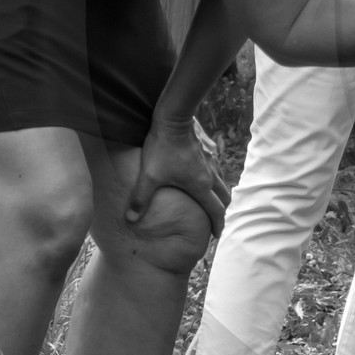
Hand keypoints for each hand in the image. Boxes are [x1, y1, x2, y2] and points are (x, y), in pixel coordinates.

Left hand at [126, 116, 231, 234]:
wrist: (174, 119)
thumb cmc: (162, 148)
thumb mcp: (149, 176)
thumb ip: (140, 199)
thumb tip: (130, 220)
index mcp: (200, 186)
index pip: (215, 211)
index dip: (217, 225)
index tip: (216, 236)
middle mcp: (210, 175)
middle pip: (224, 198)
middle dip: (221, 212)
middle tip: (215, 221)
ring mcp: (211, 162)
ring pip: (222, 183)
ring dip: (219, 195)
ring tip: (210, 201)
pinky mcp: (208, 150)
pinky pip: (216, 170)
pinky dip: (215, 180)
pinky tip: (204, 177)